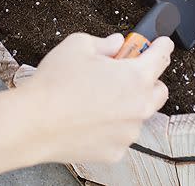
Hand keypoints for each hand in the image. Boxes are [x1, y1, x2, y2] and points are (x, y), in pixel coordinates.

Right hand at [19, 32, 172, 163]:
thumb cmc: (54, 86)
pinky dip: (112, 126)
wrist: (33, 123)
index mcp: (135, 77)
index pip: (162, 56)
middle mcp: (138, 107)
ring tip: (99, 98)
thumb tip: (115, 44)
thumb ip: (104, 42)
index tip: (161, 45)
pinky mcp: (114, 151)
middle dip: (147, 79)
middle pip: (159, 90)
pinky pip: (121, 135)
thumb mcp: (78, 45)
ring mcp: (128, 133)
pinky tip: (91, 118)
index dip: (162, 46)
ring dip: (128, 104)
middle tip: (125, 72)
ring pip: (139, 115)